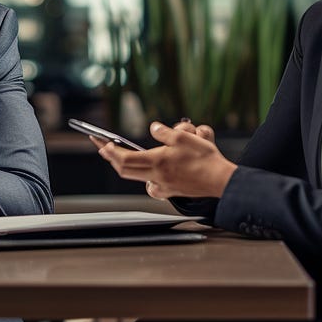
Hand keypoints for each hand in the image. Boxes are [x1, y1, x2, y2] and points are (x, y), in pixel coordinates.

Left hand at [97, 120, 235, 198]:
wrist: (220, 180)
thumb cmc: (204, 158)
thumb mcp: (184, 136)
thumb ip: (164, 132)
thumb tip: (153, 129)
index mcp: (157, 162)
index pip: (125, 157)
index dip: (110, 151)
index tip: (101, 143)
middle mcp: (156, 176)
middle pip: (126, 170)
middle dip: (113, 158)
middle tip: (104, 148)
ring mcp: (163, 186)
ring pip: (138, 178)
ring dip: (131, 168)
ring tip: (124, 158)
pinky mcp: (172, 192)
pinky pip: (153, 186)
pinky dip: (148, 179)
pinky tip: (151, 174)